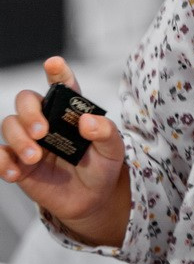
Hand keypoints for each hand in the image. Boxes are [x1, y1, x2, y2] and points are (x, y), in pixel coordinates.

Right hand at [0, 55, 129, 245]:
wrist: (91, 199)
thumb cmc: (101, 166)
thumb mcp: (113, 150)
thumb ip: (106, 132)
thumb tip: (87, 121)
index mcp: (70, 110)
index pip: (62, 85)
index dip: (57, 72)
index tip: (53, 63)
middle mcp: (47, 120)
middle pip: (26, 100)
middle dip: (29, 112)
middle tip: (42, 131)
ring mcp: (30, 140)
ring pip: (10, 125)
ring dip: (18, 139)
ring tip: (34, 157)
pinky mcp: (18, 162)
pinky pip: (0, 155)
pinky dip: (2, 162)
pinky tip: (15, 173)